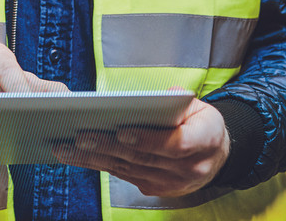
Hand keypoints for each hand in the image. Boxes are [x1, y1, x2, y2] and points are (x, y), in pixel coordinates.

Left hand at [54, 96, 229, 197]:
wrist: (216, 155)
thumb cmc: (203, 124)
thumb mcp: (200, 106)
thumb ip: (180, 100)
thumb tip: (159, 97)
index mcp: (205, 141)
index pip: (175, 144)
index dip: (147, 139)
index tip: (121, 131)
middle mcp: (190, 168)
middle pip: (144, 158)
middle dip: (109, 147)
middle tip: (81, 136)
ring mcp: (173, 183)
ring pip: (129, 170)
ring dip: (96, 159)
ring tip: (68, 148)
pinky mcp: (157, 189)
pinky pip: (126, 176)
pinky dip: (101, 166)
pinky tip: (80, 156)